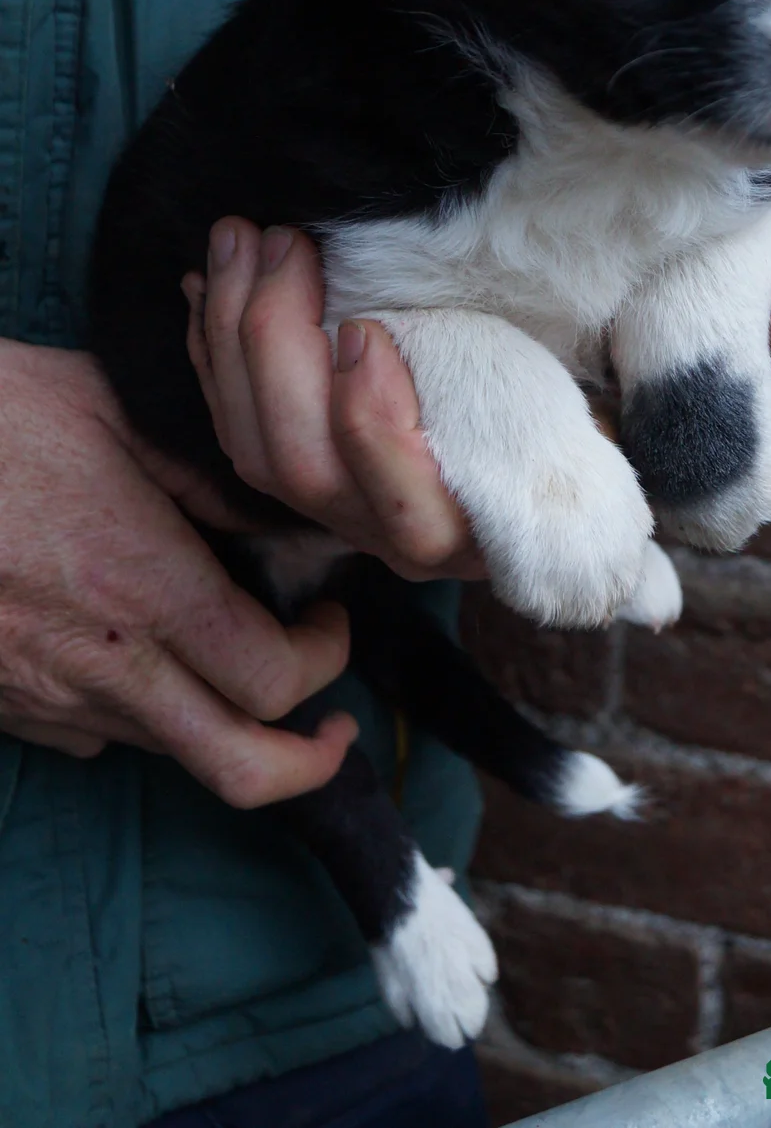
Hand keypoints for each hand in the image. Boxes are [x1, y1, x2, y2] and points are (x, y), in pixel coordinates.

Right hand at [0, 339, 356, 801]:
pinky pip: (93, 737)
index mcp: (144, 585)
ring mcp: (44, 696)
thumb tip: (283, 521)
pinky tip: (136, 653)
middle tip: (327, 722)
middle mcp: (101, 663)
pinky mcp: (4, 707)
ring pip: (167, 752)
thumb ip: (210, 477)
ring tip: (233, 665)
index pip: (274, 680)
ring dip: (219, 725)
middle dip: (304, 761)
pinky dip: (137, 714)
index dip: (327, 661)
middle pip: (237, 768)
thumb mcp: (109, 410)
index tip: (329, 621)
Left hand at [187, 222, 770, 578]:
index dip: (395, 459)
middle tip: (302, 255)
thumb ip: (768, 295)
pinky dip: (213, 342)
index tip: (375, 339)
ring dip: (244, 348)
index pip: (440, 523)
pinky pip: (222, 420)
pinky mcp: (289, 431)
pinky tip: (229, 260)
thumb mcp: (682, 292)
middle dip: (295, 382)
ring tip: (262, 235)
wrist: (499, 263)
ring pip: (263, 458)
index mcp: (509, 491)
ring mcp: (348, 473)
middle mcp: (423, 499)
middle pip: (326, 492)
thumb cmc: (607, 295)